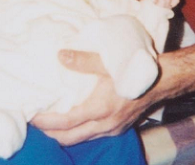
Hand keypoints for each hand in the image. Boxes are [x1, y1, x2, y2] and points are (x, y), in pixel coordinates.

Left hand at [31, 50, 154, 144]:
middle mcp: (105, 125)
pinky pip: (93, 136)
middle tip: (35, 121)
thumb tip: (60, 56)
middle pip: (69, 138)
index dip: (46, 122)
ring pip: (81, 139)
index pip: (65, 123)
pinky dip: (78, 131)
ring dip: (64, 134)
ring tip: (49, 122)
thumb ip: (83, 61)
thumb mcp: (107, 63)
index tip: (32, 116)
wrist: (162, 81)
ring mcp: (113, 130)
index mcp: (99, 110)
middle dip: (50, 133)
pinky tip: (73, 121)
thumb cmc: (133, 71)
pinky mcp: (118, 129)